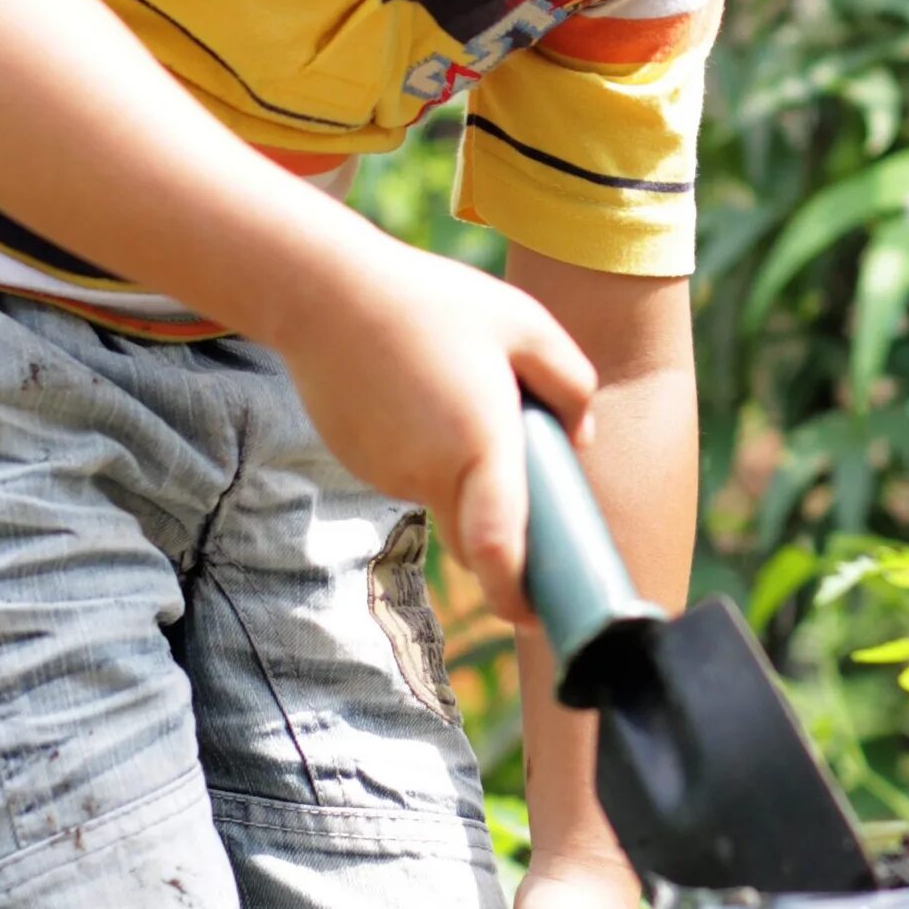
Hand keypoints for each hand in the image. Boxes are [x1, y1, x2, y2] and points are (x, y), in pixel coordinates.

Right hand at [278, 227, 595, 626]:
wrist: (325, 293)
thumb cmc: (434, 302)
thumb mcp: (523, 323)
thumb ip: (570, 382)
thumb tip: (582, 438)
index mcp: (480, 443)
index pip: (498, 548)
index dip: (516, 594)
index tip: (536, 615)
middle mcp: (431, 472)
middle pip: (476, 536)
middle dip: (504, 534)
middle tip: (526, 491)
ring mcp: (390, 474)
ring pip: (443, 499)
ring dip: (463, 477)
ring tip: (458, 397)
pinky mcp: (361, 464)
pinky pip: (410, 476)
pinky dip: (427, 456)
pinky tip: (420, 396)